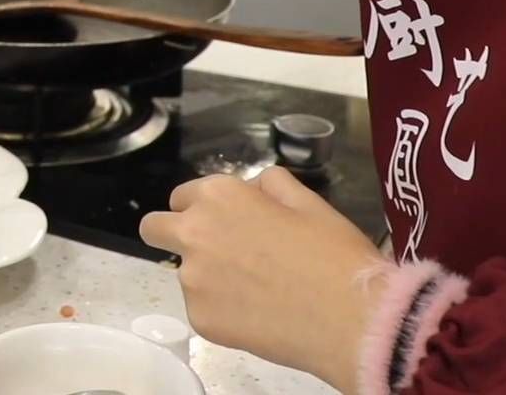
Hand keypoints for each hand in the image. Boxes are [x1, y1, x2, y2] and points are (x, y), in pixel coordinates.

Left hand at [139, 168, 387, 391]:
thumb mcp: (309, 202)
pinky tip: (260, 315)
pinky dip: (223, 311)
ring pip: (184, 272)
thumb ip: (270, 186)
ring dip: (208, 276)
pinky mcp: (200, 318)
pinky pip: (202, 309)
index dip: (203, 209)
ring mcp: (192, 279)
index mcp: (218, 197)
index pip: (181, 197)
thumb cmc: (334, 253)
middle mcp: (194, 232)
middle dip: (173, 234)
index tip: (226, 224)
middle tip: (214, 253)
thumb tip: (254, 188)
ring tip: (257, 290)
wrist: (351, 319)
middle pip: (154, 228)